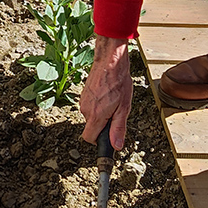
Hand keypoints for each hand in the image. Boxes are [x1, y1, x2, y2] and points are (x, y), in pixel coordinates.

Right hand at [79, 36, 132, 150]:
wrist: (109, 61)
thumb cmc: (118, 82)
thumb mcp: (124, 108)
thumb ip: (118, 128)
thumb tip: (116, 146)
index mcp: (95, 115)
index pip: (89, 138)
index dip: (99, 140)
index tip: (108, 136)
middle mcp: (85, 109)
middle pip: (92, 127)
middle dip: (103, 124)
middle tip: (116, 112)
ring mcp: (83, 101)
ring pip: (92, 116)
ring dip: (102, 113)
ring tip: (113, 100)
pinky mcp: (83, 94)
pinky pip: (90, 106)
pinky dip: (98, 105)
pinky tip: (107, 95)